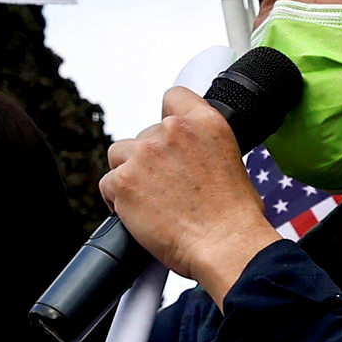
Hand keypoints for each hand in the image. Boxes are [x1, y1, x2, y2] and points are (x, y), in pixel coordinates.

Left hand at [98, 87, 280, 304]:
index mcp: (205, 122)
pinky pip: (107, 184)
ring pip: (119, 155)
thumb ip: (203, 147)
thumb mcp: (231, 161)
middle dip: (149, 159)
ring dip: (129, 173)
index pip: (173, 98)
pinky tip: (136, 215)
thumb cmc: (235, 215)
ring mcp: (144, 154)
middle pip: (143, 135)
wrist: (226, 244)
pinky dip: (116, 199)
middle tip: (165, 188)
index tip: (166, 136)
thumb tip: (188, 156)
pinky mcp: (123, 181)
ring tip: (149, 200)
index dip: (167, 118)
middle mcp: (172, 132)